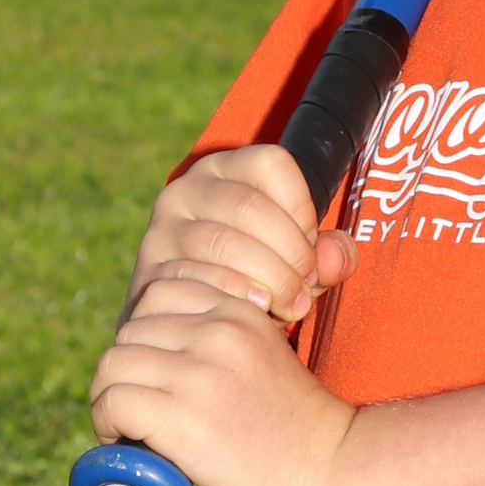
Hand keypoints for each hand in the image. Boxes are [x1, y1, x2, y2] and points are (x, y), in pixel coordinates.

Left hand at [88, 277, 354, 485]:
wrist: (334, 469)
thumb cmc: (301, 425)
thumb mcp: (268, 355)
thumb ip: (226, 341)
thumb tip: (165, 351)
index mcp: (239, 311)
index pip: (161, 287)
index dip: (148, 327)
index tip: (158, 365)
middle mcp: (217, 331)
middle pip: (131, 327)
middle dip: (127, 366)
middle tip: (141, 404)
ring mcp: (199, 372)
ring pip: (114, 363)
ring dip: (110, 396)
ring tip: (129, 427)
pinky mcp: (182, 416)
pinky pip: (113, 402)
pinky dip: (108, 424)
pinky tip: (126, 442)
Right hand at [123, 144, 357, 328]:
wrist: (191, 322)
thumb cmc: (255, 281)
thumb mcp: (296, 261)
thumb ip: (326, 256)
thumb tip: (335, 259)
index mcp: (226, 169)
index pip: (272, 163)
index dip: (301, 207)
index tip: (309, 247)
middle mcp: (187, 189)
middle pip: (251, 206)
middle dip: (290, 254)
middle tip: (305, 290)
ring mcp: (163, 228)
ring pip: (226, 243)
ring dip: (269, 280)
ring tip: (288, 307)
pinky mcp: (150, 268)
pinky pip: (200, 277)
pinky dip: (238, 298)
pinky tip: (257, 312)